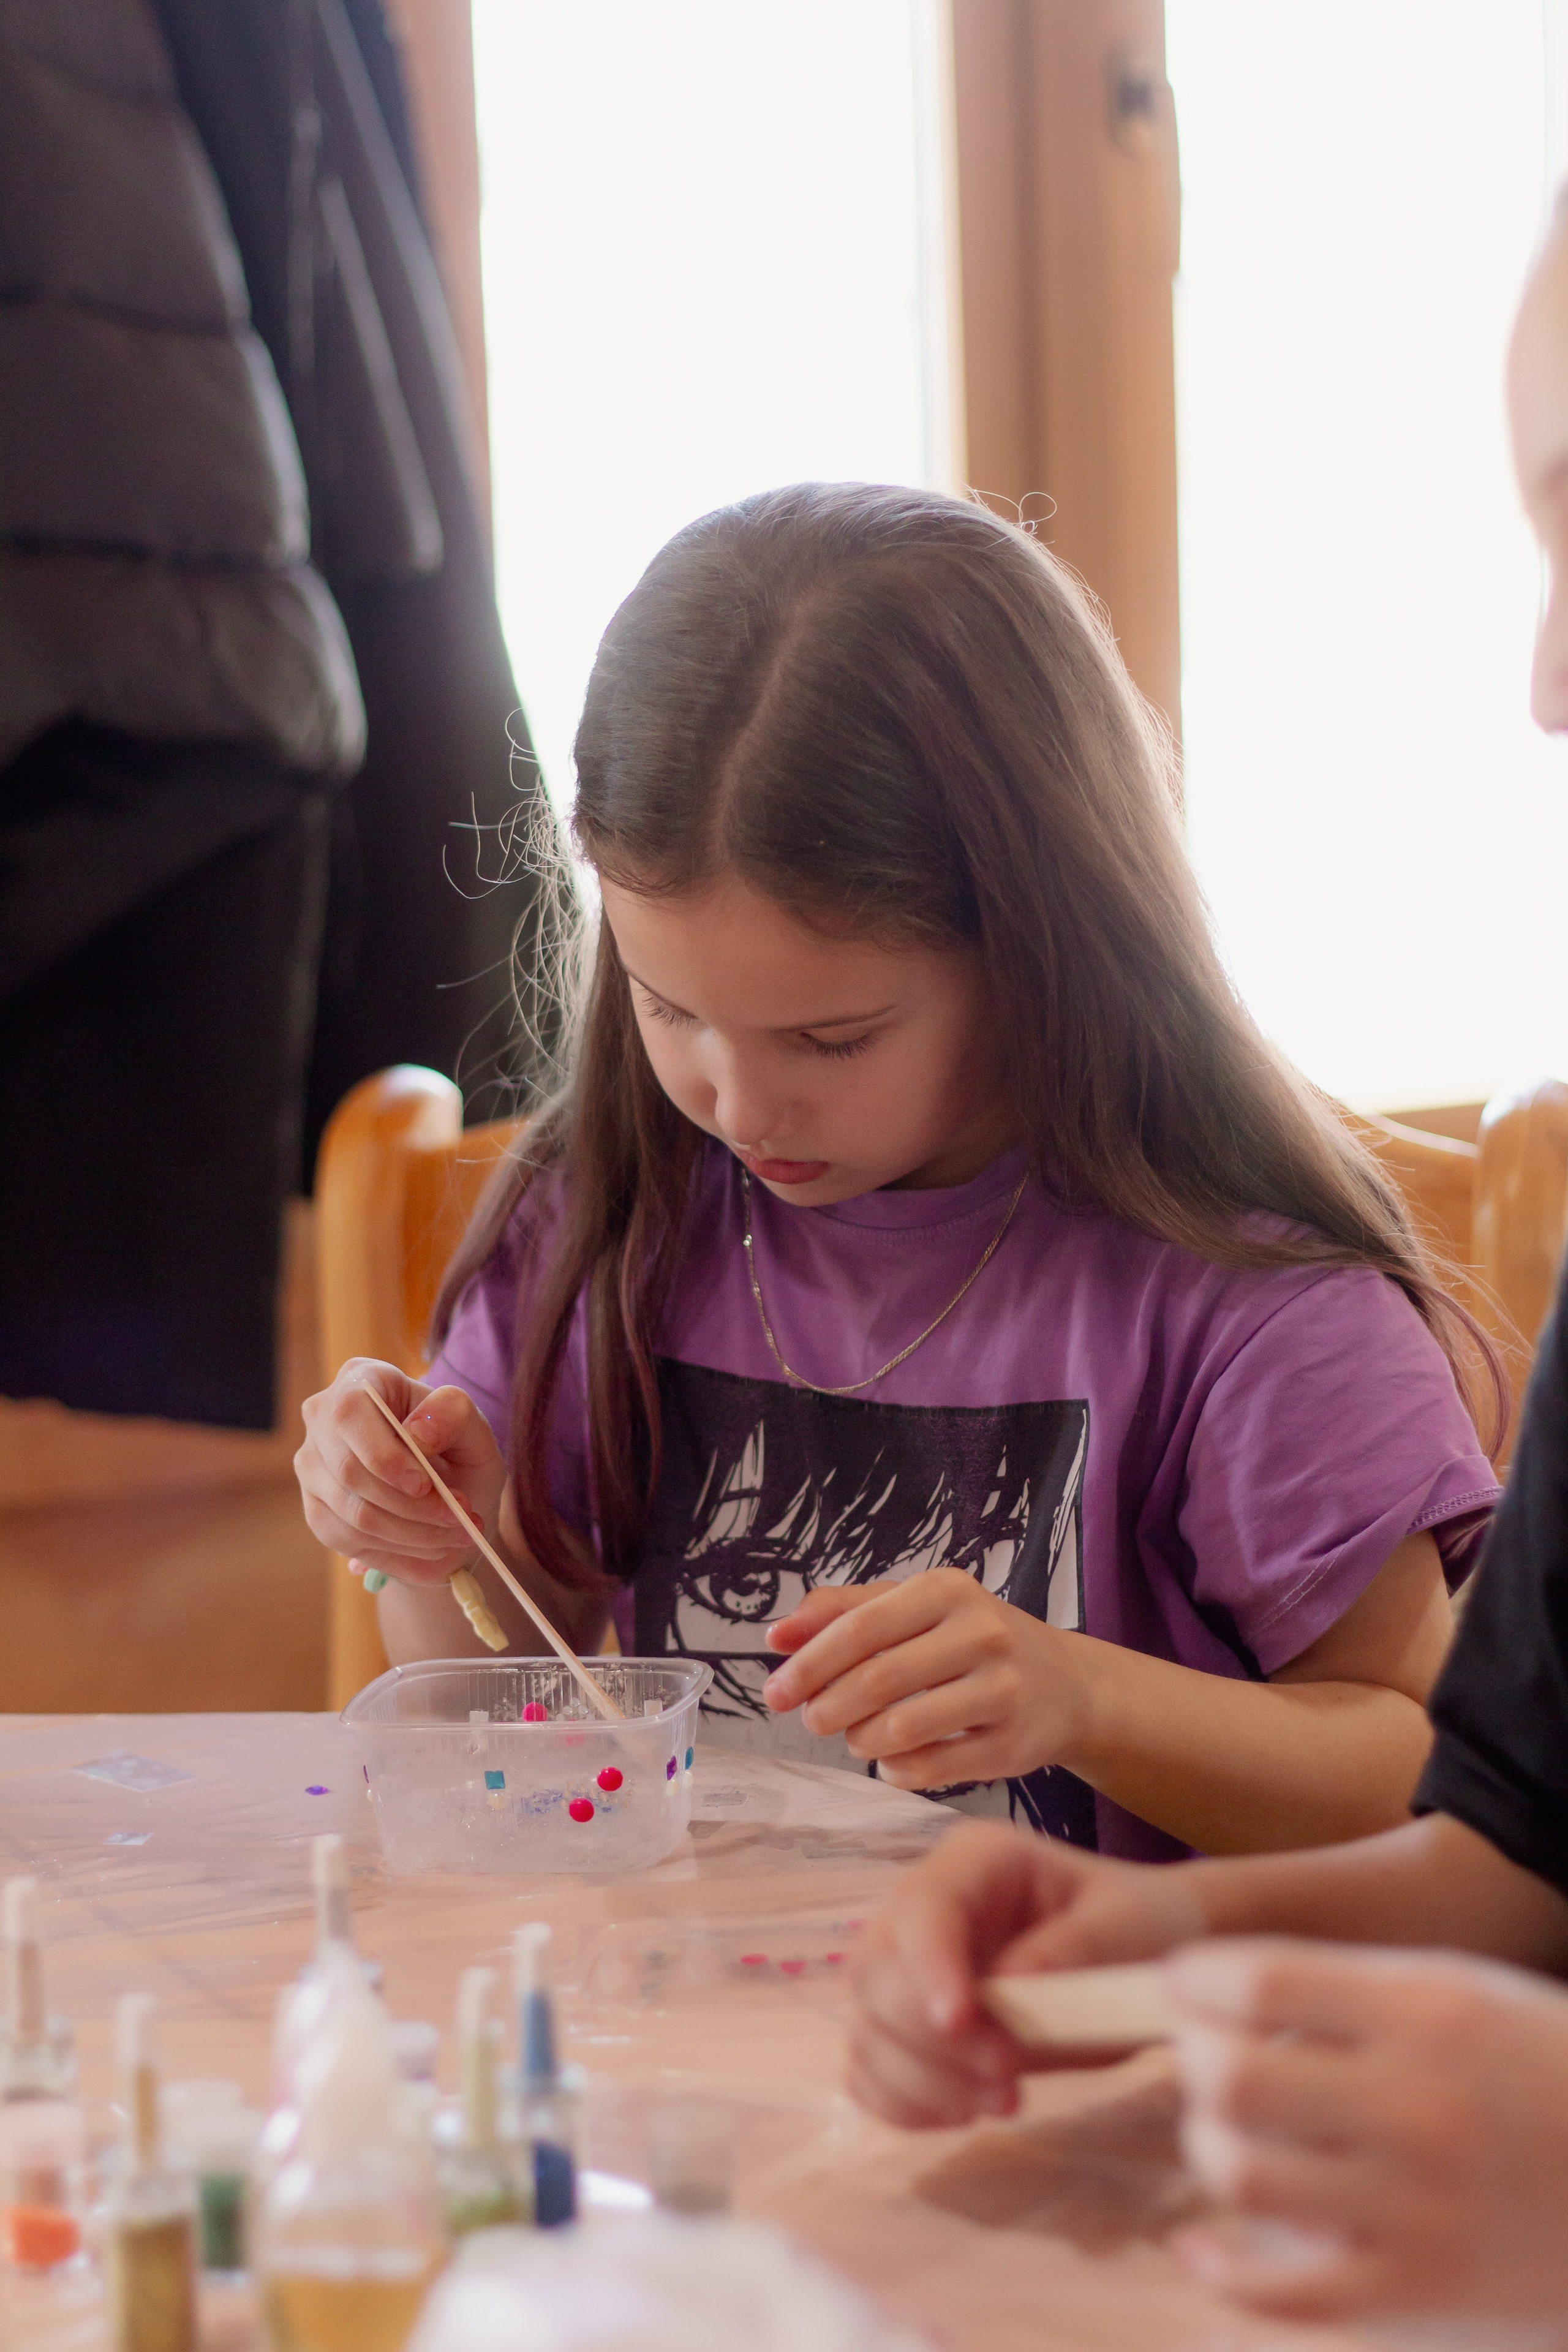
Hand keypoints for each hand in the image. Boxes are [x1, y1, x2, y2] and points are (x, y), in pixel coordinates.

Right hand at [294, 1359, 505, 1585]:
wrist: (448, 1495)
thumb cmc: (457, 1450)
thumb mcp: (474, 1428)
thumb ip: (454, 1415)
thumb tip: (417, 1433)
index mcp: (361, 1379)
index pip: (350, 1414)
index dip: (384, 1456)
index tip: (425, 1485)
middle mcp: (323, 1418)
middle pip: (351, 1472)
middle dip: (413, 1506)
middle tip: (461, 1519)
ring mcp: (312, 1465)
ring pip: (354, 1514)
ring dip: (414, 1534)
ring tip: (456, 1535)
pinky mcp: (316, 1510)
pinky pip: (349, 1541)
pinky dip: (398, 1552)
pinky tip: (432, 1549)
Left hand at [763, 1567, 1087, 1788]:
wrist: (1067, 1686)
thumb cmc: (972, 1642)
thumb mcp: (916, 1608)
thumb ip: (844, 1611)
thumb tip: (777, 1636)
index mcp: (947, 1590)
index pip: (860, 1627)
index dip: (809, 1665)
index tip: (775, 1692)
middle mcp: (981, 1633)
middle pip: (877, 1679)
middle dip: (828, 1707)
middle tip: (811, 1720)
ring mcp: (1001, 1690)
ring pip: (901, 1729)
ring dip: (861, 1740)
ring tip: (858, 1736)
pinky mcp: (1011, 1745)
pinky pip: (930, 1769)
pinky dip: (896, 1770)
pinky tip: (893, 1761)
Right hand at [846, 1821, 1209, 2125]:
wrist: (1146, 1959)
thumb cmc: (1140, 1925)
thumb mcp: (1129, 1926)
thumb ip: (1074, 1950)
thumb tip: (1010, 1985)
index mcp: (976, 1862)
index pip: (923, 1906)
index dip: (928, 1965)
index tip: (961, 2022)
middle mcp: (925, 1908)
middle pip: (876, 1971)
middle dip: (932, 2039)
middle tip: (1009, 2078)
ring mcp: (909, 1969)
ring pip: (868, 2027)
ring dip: (923, 2081)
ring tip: (1004, 2102)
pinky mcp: (907, 2028)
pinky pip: (870, 2071)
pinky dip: (903, 2104)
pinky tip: (964, 2112)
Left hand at [1167, 1936, 1567, 2322]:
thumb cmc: (1539, 2063)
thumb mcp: (1457, 1990)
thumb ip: (1346, 1990)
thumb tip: (1214, 1993)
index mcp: (1424, 2013)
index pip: (1257, 1981)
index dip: (1193, 1979)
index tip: (1184, 1984)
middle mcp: (1417, 2105)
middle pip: (1234, 2080)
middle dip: (1194, 2060)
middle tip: (1205, 2055)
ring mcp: (1419, 2206)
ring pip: (1245, 2178)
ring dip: (1208, 2147)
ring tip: (1224, 2131)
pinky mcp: (1423, 2288)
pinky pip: (1286, 2293)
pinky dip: (1221, 2268)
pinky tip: (1200, 2239)